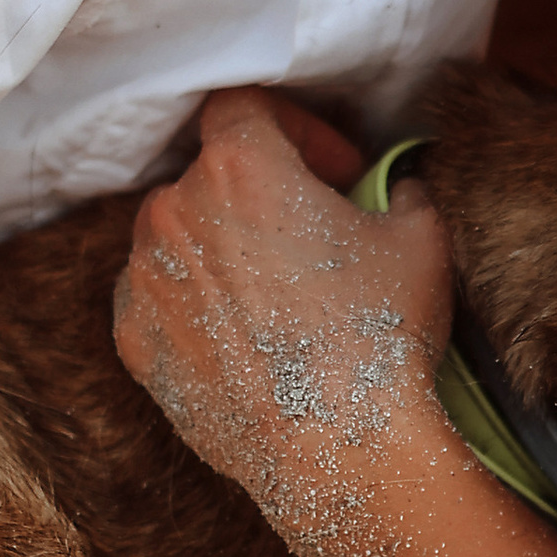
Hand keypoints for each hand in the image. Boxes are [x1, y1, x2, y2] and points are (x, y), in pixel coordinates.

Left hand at [114, 89, 455, 529]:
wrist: (338, 450)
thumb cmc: (383, 335)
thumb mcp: (423, 237)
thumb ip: (404, 190)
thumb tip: (398, 188)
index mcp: (239, 168)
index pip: (245, 106)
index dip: (295, 127)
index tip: (335, 172)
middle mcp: (173, 211)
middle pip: (210, 174)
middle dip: (261, 195)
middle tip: (312, 237)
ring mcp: (143, 278)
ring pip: (177, 236)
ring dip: (223, 247)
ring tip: (278, 294)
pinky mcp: (133, 340)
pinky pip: (158, 297)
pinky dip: (194, 302)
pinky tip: (248, 338)